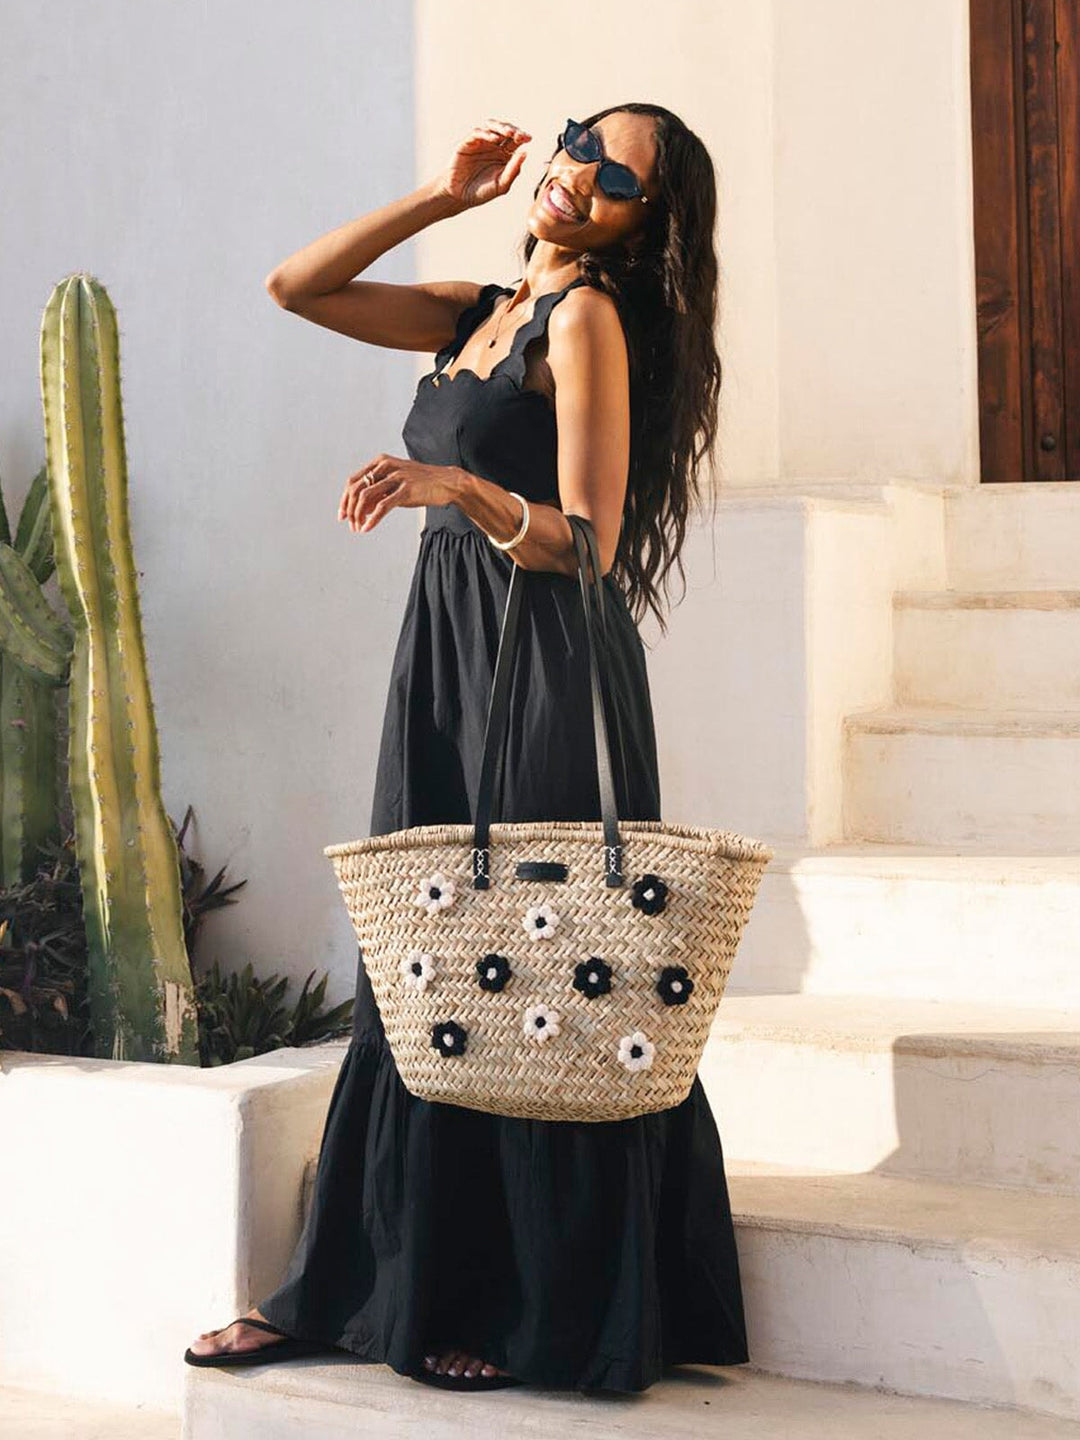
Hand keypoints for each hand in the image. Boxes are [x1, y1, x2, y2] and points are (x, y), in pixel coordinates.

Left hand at [339, 456, 460, 532]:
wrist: (446, 483)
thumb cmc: (421, 484)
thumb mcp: (396, 485)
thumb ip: (379, 493)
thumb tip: (362, 510)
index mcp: (380, 462)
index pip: (353, 481)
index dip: (344, 499)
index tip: (343, 515)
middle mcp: (385, 466)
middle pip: (356, 489)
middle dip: (350, 509)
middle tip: (350, 525)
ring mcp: (396, 477)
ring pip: (365, 497)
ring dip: (359, 515)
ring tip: (359, 528)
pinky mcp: (405, 490)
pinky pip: (382, 506)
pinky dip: (372, 519)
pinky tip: (367, 528)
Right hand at [432, 118, 530, 209]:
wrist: (459, 196)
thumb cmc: (482, 192)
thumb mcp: (501, 185)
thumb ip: (513, 170)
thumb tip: (525, 153)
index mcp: (505, 156)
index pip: (516, 141)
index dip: (522, 137)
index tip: (528, 138)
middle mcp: (494, 146)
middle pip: (506, 131)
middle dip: (513, 130)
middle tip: (519, 135)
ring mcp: (481, 143)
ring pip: (492, 127)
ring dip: (501, 127)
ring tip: (508, 132)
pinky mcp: (468, 142)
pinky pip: (477, 133)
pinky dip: (486, 134)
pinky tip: (493, 138)